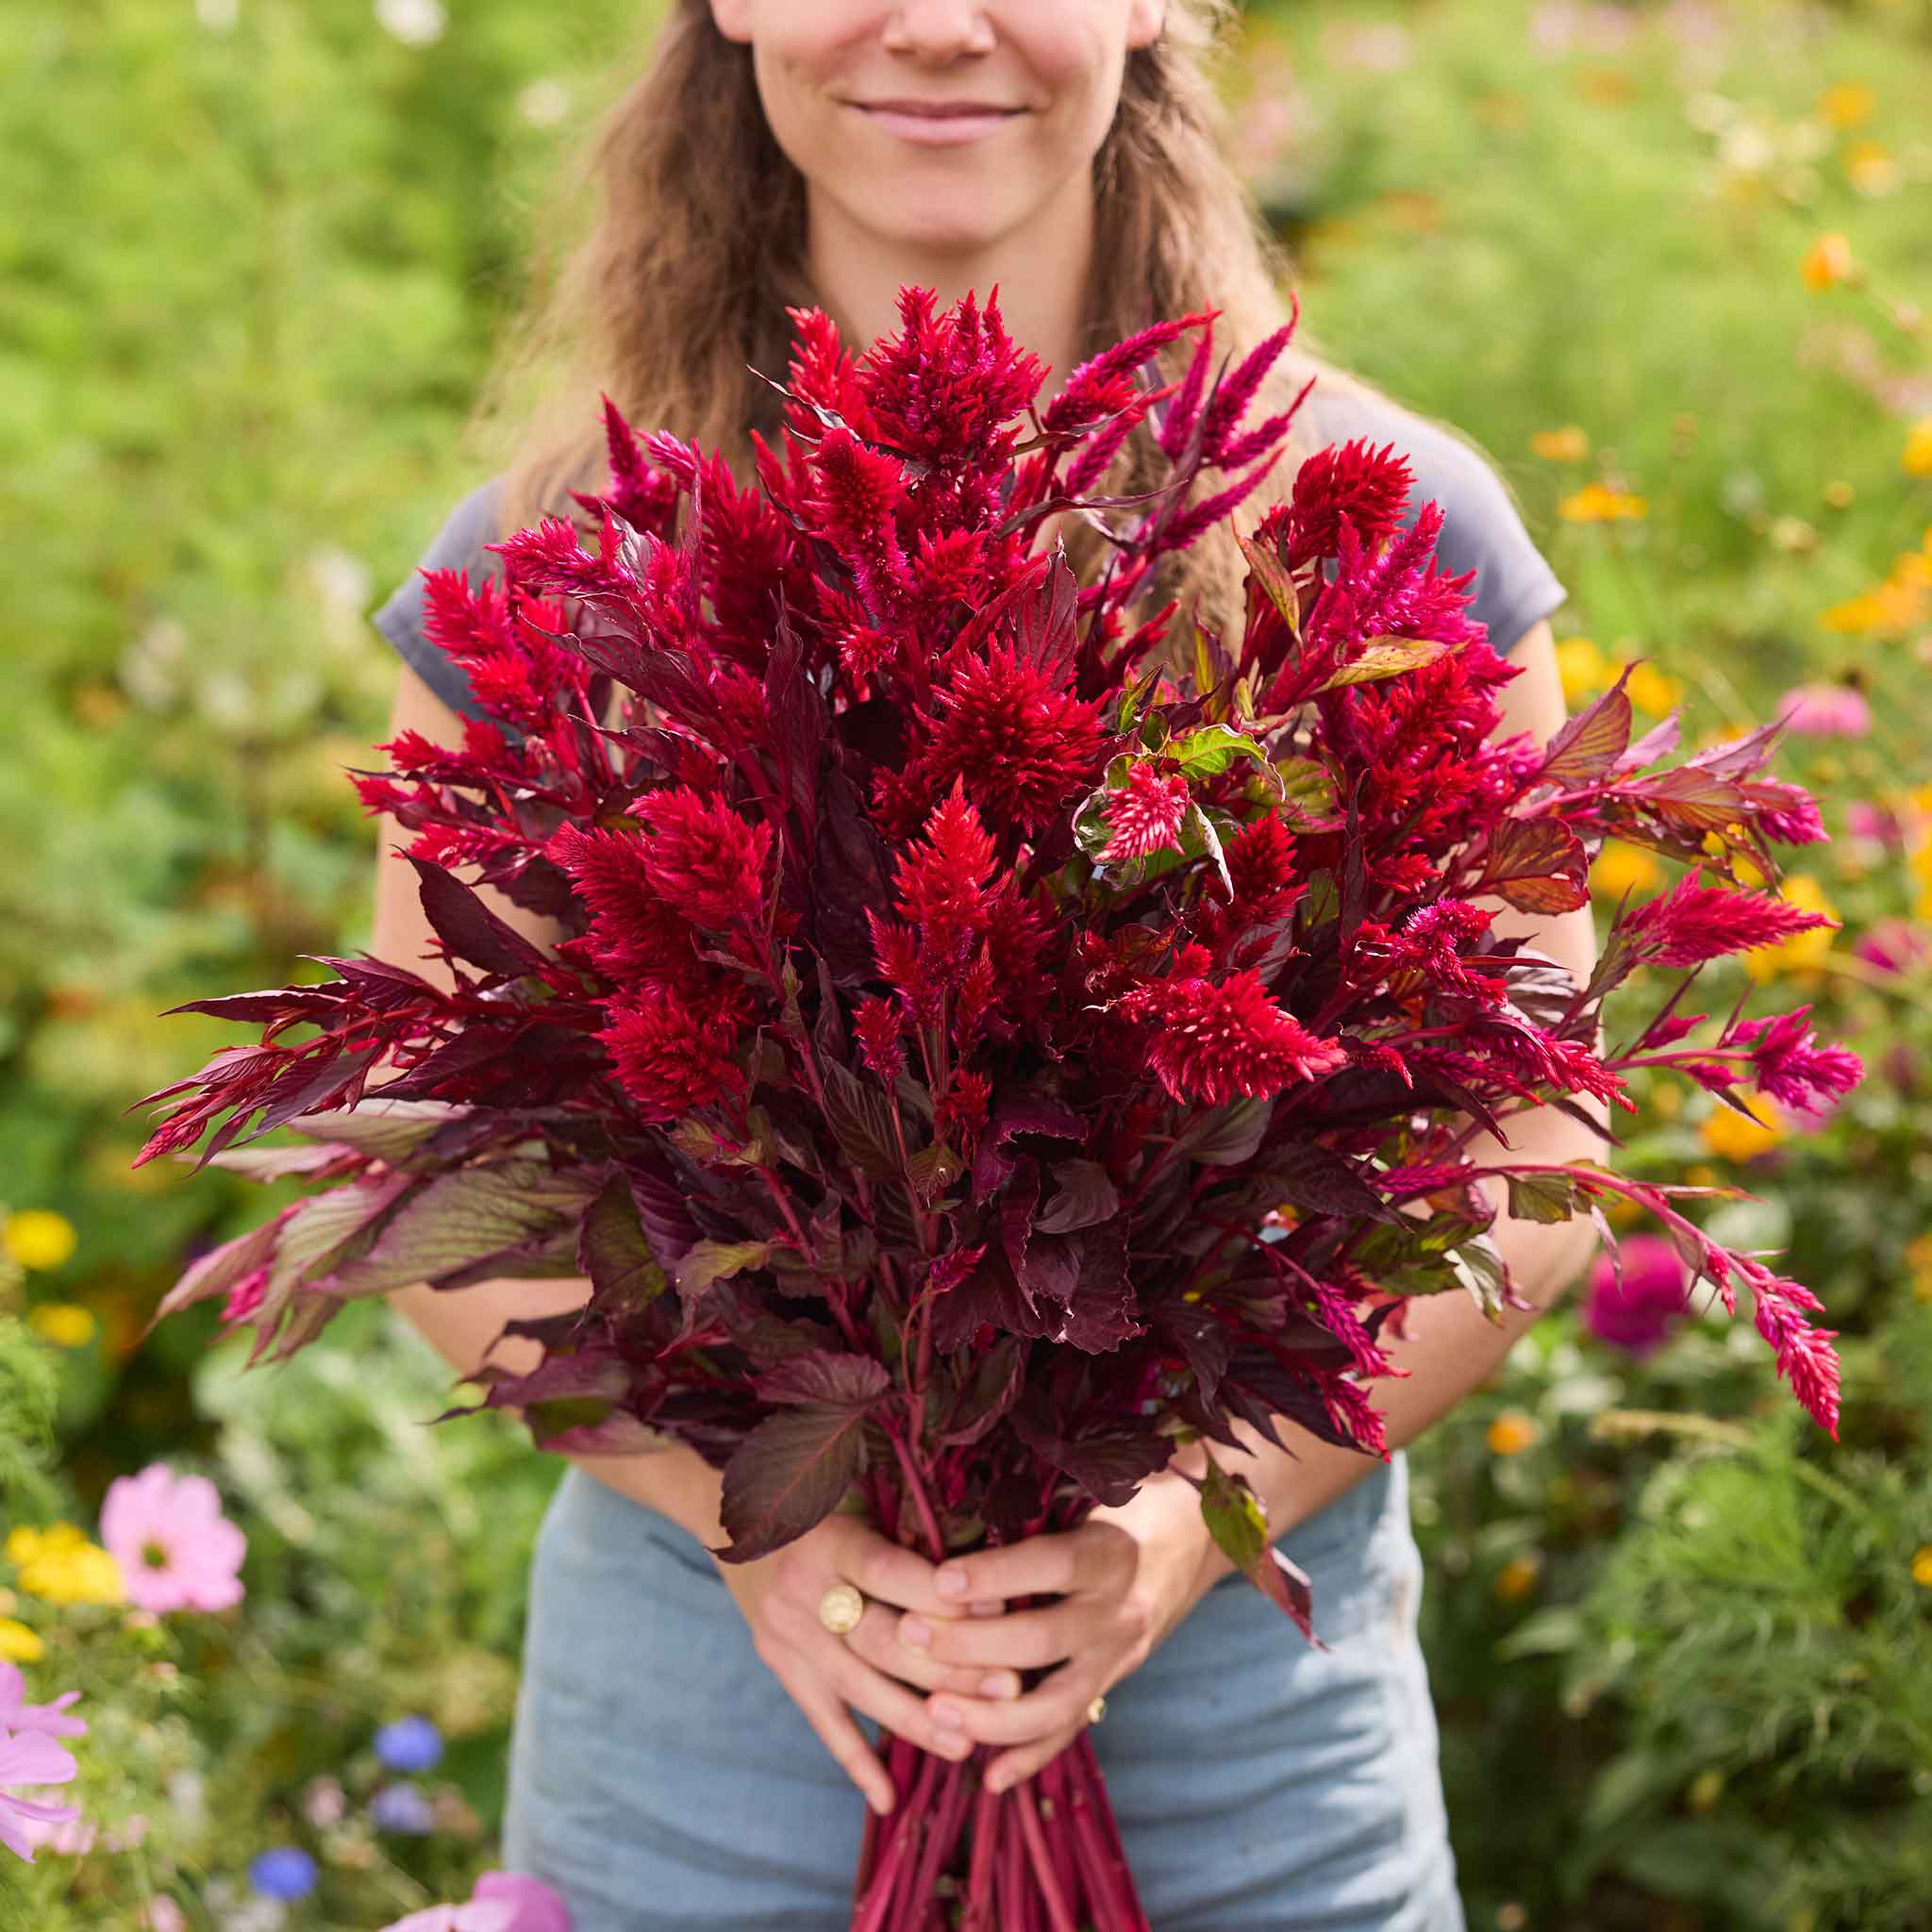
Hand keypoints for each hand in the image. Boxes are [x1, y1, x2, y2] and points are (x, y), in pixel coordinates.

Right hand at [712, 1511, 1010, 1814]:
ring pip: (859, 1689)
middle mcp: (805, 1592)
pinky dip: (855, 1761)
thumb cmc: (818, 1501)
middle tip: (1008, 1689)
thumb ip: (906, 1531)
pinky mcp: (781, 1665)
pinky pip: (822, 1720)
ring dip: (916, 1721)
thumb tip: (984, 1574)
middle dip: (949, 1669)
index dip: (943, 1595)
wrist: (729, 1515)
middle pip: (882, 1640)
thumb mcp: (857, 1496)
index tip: (998, 1612)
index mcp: (830, 1540)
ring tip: (968, 1744)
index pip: (891, 1572)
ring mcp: (788, 1636)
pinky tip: (888, 1799)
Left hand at [895, 1470, 1215, 1792]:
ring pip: (1056, 1703)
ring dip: (990, 1716)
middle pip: (1042, 1639)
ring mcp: (1117, 1656)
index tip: (939, 1579)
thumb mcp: (1090, 1490)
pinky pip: (1070, 1730)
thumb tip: (946, 1506)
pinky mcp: (1110, 1684)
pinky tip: (989, 1777)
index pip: (1051, 1565)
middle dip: (970, 1645)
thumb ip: (1033, 1503)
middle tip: (910, 1635)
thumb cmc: (1119, 1500)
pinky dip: (1030, 1757)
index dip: (995, 1574)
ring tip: (933, 1710)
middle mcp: (1119, 1609)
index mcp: (1110, 1551)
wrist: (1186, 1540)